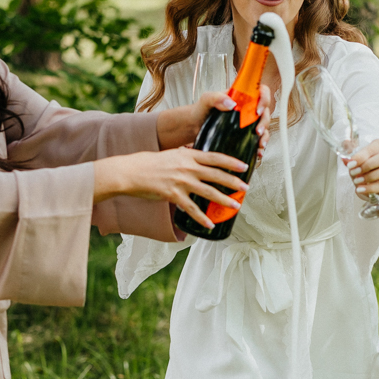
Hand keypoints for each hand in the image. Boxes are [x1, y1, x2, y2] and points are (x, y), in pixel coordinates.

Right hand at [93, 148, 250, 229]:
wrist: (132, 171)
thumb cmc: (152, 163)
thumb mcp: (173, 154)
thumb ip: (188, 156)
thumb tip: (200, 157)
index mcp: (189, 155)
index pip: (215, 157)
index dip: (231, 162)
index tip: (245, 166)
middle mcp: (187, 167)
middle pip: (216, 174)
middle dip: (233, 182)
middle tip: (245, 187)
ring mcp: (181, 181)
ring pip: (208, 192)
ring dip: (224, 200)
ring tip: (236, 206)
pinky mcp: (173, 195)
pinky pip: (191, 208)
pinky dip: (202, 218)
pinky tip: (210, 224)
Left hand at [157, 85, 273, 159]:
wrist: (194, 126)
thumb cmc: (201, 110)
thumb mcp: (206, 99)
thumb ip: (216, 97)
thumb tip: (231, 103)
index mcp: (242, 97)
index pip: (261, 92)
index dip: (264, 99)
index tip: (257, 110)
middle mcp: (248, 109)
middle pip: (265, 112)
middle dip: (264, 122)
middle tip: (257, 131)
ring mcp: (248, 123)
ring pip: (264, 127)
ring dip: (265, 136)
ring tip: (259, 144)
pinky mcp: (245, 135)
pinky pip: (257, 140)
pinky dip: (259, 147)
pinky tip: (257, 152)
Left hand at [346, 138, 378, 198]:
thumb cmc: (368, 162)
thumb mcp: (358, 157)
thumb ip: (350, 155)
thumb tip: (344, 158)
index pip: (373, 148)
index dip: (361, 156)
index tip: (350, 164)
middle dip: (368, 165)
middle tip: (354, 172)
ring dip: (370, 177)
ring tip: (357, 181)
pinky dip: (371, 188)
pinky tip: (361, 189)